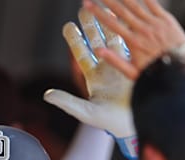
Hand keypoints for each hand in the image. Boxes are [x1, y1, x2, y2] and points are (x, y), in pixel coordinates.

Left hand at [44, 7, 137, 159]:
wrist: (135, 123)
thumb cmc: (109, 122)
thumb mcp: (85, 112)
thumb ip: (67, 102)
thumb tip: (46, 95)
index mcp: (94, 78)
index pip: (82, 54)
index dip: (75, 40)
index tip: (68, 26)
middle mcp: (108, 69)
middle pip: (97, 41)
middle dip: (90, 25)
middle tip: (84, 8)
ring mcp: (124, 65)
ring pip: (115, 38)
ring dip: (109, 22)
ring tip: (103, 5)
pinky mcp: (138, 65)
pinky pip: (132, 43)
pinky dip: (128, 29)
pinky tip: (126, 16)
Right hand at [83, 0, 184, 79]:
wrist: (177, 69)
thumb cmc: (153, 72)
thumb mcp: (131, 72)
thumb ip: (115, 60)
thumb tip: (98, 51)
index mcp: (133, 42)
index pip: (111, 23)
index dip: (98, 12)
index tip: (88, 5)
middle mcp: (142, 29)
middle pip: (121, 10)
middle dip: (107, 0)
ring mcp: (154, 23)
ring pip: (136, 4)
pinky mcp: (165, 19)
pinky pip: (153, 4)